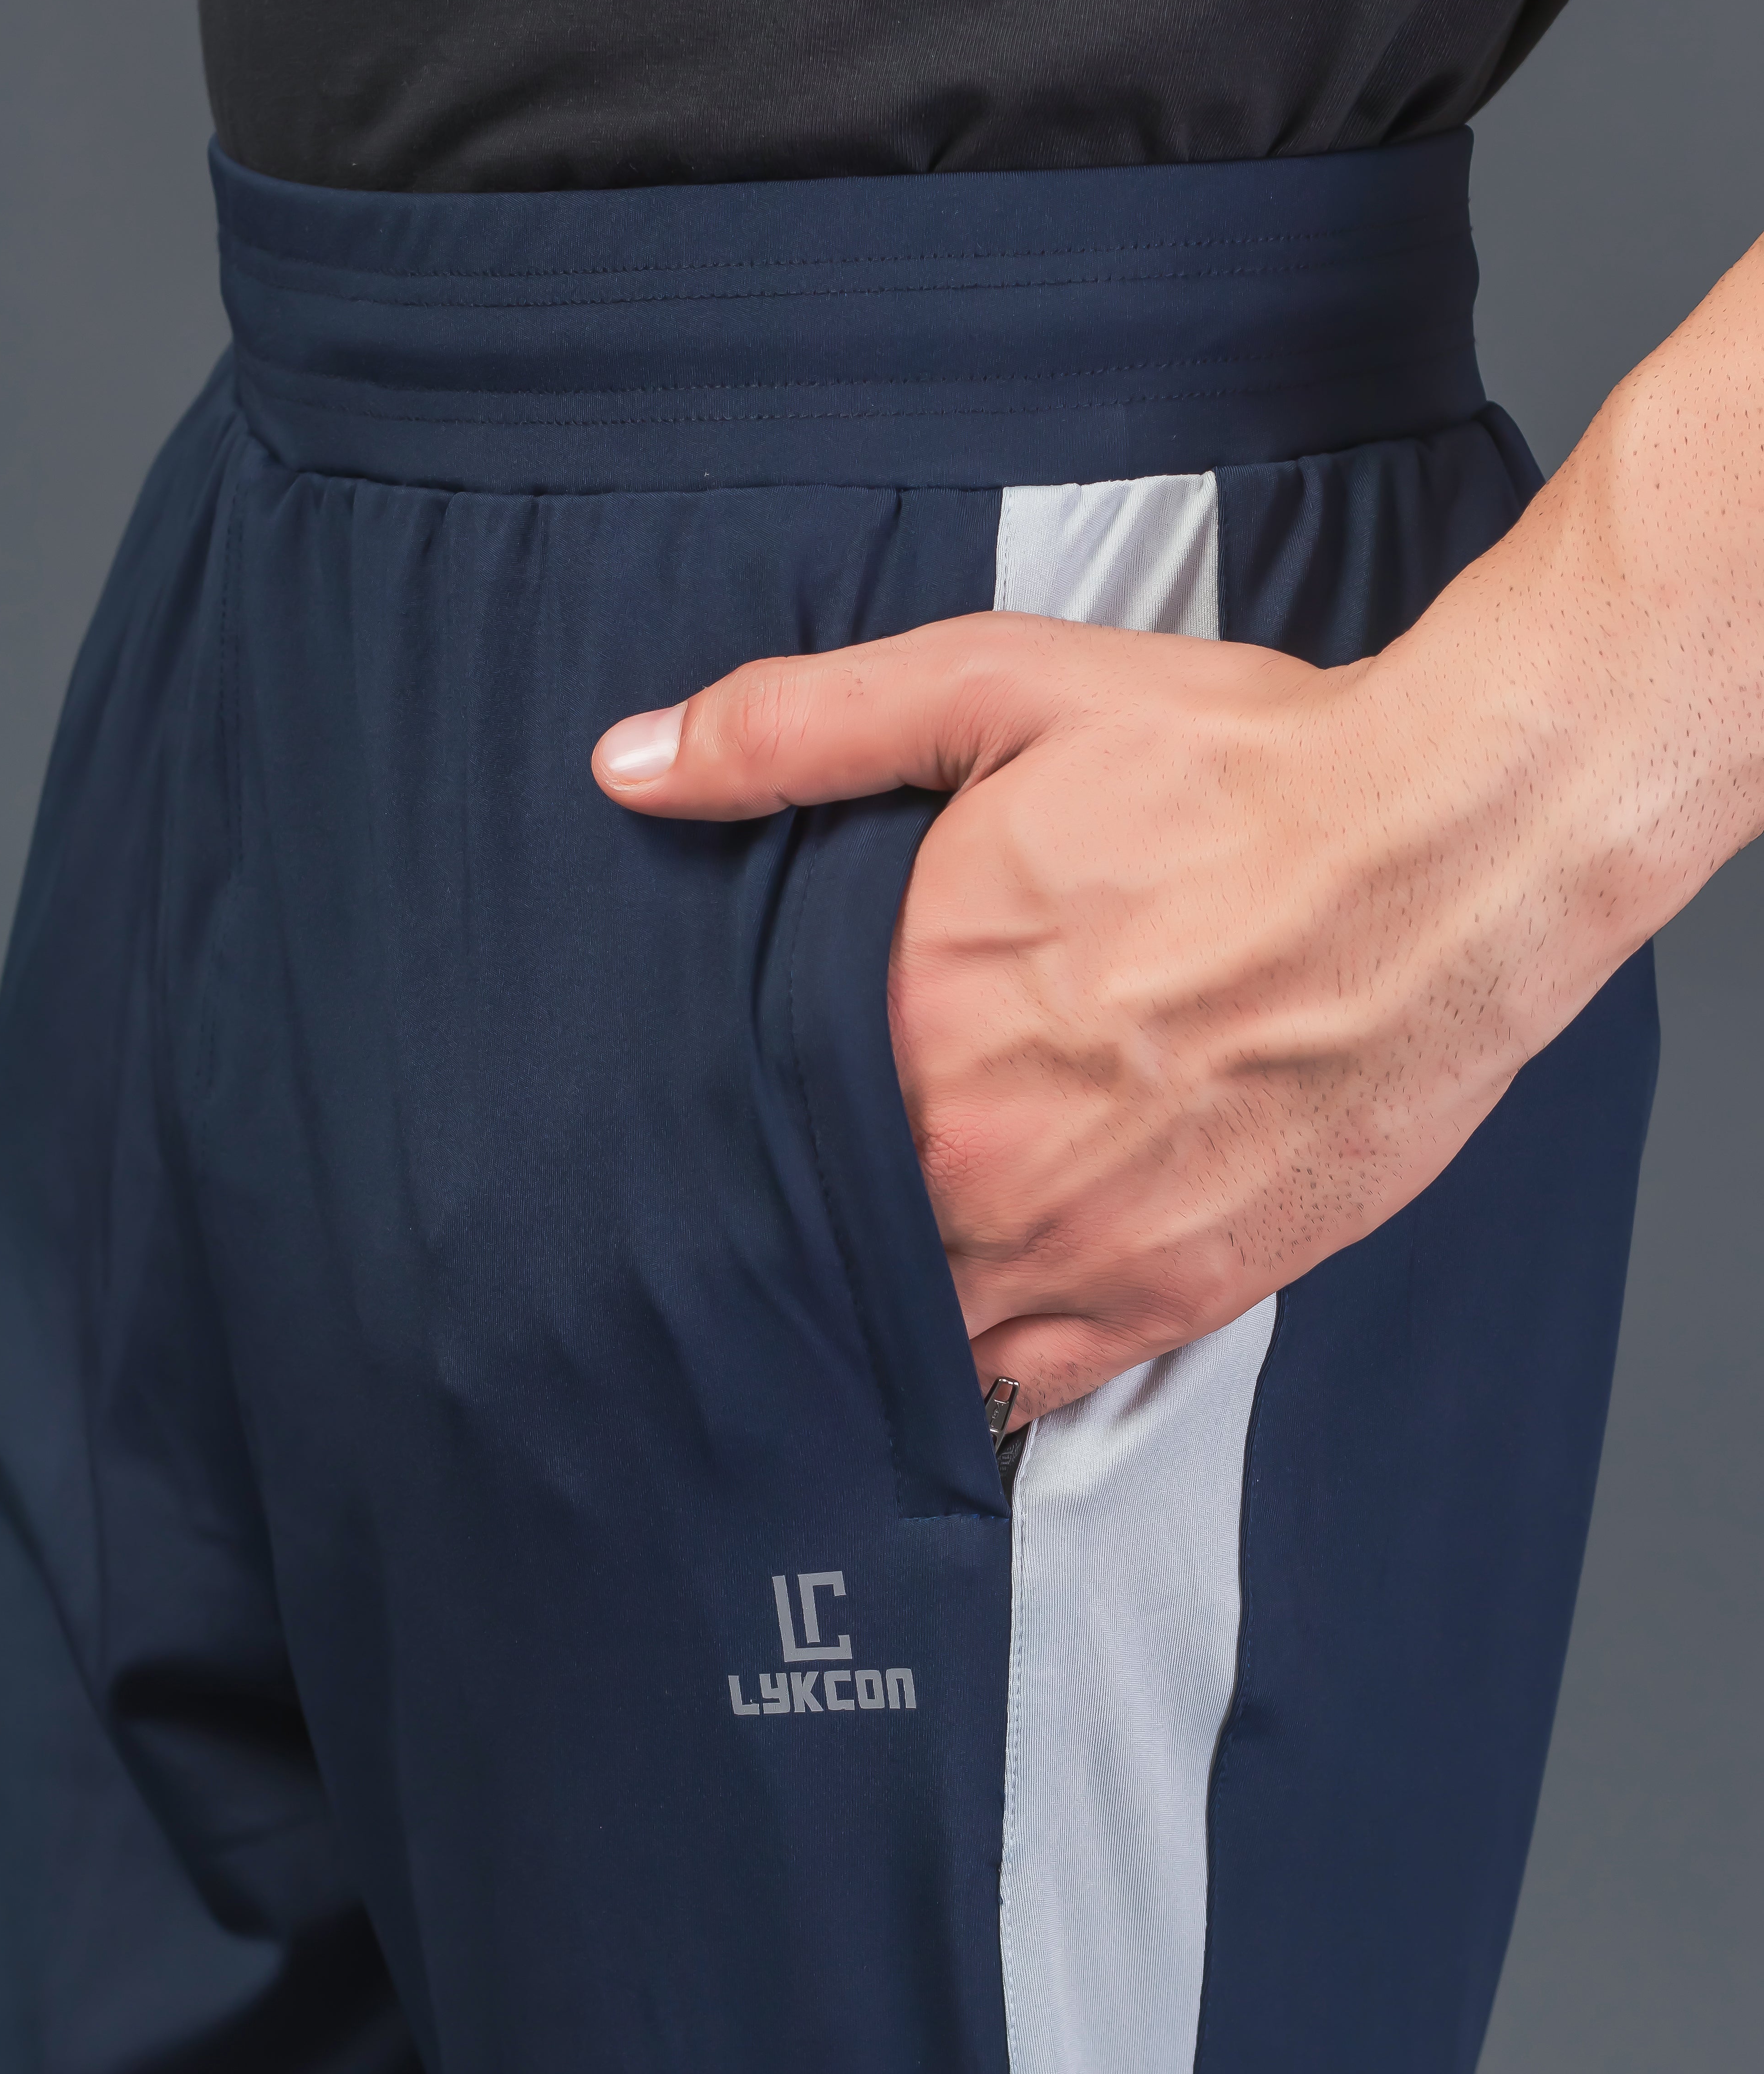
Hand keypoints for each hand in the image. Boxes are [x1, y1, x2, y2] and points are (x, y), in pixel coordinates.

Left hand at [592, 241, 1763, 1423]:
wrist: (1444, 855)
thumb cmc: (1237, 775)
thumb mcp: (997, 690)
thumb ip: (798, 728)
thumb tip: (630, 762)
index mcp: (908, 1023)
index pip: (750, 1124)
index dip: (713, 1136)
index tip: (686, 1142)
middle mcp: (977, 1158)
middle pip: (823, 1236)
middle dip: (786, 1229)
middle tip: (732, 1237)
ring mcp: (1076, 1246)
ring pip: (916, 1326)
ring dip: (874, 1310)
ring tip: (832, 1303)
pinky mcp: (1175, 1298)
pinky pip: (1033, 1383)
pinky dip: (980, 1378)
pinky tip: (947, 1355)